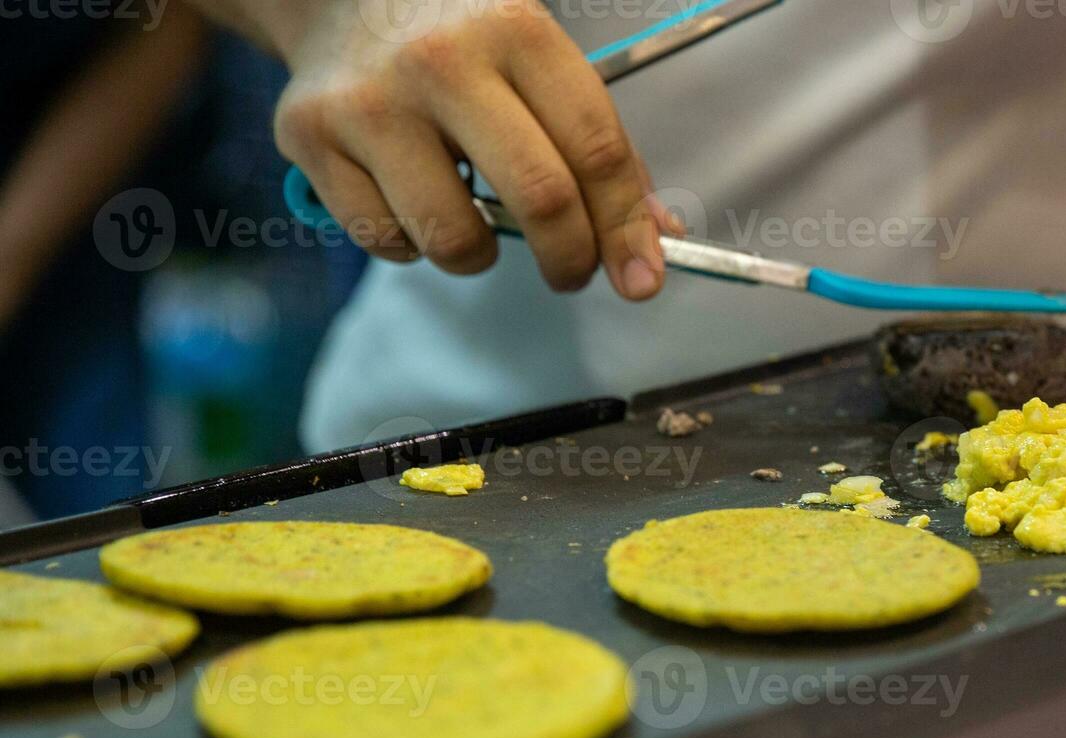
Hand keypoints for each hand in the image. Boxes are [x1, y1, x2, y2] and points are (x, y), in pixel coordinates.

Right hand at [248, 0, 674, 297]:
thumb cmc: (460, 37)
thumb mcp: (537, 61)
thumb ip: (599, 147)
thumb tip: (659, 239)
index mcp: (516, 31)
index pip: (595, 149)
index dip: (627, 228)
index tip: (642, 281)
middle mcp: (441, 62)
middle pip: (539, 198)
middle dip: (570, 259)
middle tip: (571, 273)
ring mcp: (370, 102)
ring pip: (454, 239)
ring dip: (480, 256)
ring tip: (477, 225)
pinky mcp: (309, 137)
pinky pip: (387, 241)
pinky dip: (414, 245)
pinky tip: (414, 200)